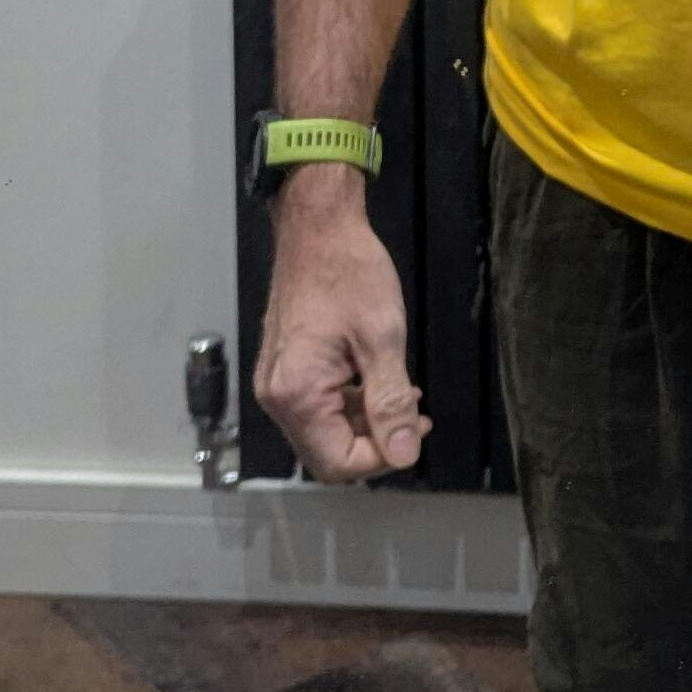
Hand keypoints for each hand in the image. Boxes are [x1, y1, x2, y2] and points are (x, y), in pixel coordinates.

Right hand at [253, 167, 430, 481]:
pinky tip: (377, 383)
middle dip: (375, 443)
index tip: (415, 430)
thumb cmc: (348, 271)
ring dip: (366, 425)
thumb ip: (392, 401)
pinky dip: (350, 405)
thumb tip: (405, 453)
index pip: (338, 463)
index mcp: (296, 393)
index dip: (382, 457)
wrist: (317, 228)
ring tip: (404, 397)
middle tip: (414, 417)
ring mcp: (276, 383)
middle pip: (328, 454)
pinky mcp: (284, 370)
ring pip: (324, 432)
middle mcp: (277, 396)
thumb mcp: (382, 337)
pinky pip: (317, 408)